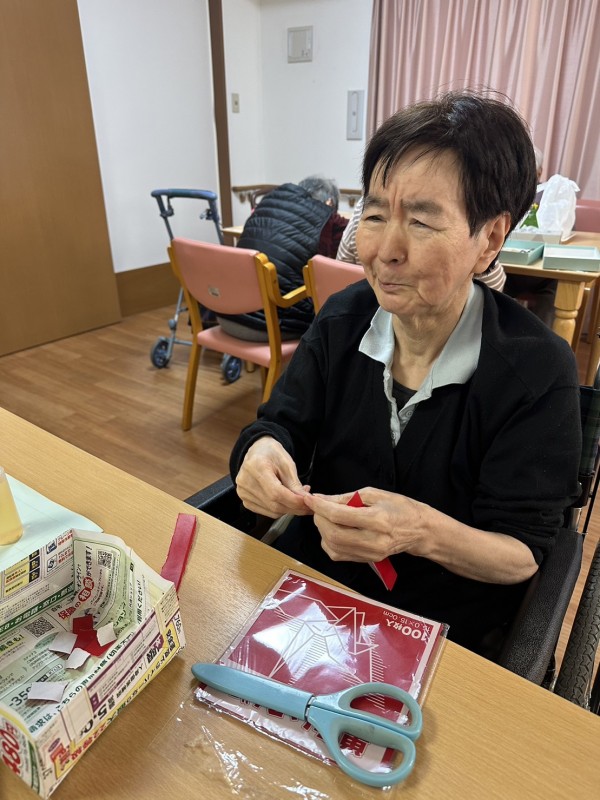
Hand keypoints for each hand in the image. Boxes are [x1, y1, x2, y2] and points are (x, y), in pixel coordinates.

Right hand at [235, 437, 310, 518]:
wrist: (257, 452)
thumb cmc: (271, 454)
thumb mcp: (287, 463)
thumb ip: (295, 483)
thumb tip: (305, 500)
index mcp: (256, 467)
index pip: (276, 492)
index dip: (294, 501)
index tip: (307, 502)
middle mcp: (246, 481)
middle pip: (274, 504)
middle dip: (295, 507)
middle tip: (308, 504)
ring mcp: (243, 492)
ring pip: (272, 511)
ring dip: (289, 509)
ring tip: (298, 499)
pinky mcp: (245, 500)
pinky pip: (266, 512)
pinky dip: (280, 510)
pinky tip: (286, 502)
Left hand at [303, 487, 424, 561]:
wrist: (419, 530)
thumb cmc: (400, 508)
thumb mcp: (375, 494)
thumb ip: (347, 498)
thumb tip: (322, 499)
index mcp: (377, 520)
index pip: (340, 516)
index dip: (320, 507)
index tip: (310, 498)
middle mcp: (373, 540)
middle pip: (334, 534)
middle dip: (320, 519)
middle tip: (318, 508)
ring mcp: (370, 553)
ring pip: (333, 547)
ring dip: (322, 531)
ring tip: (326, 518)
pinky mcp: (367, 560)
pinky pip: (338, 555)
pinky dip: (329, 542)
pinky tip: (333, 530)